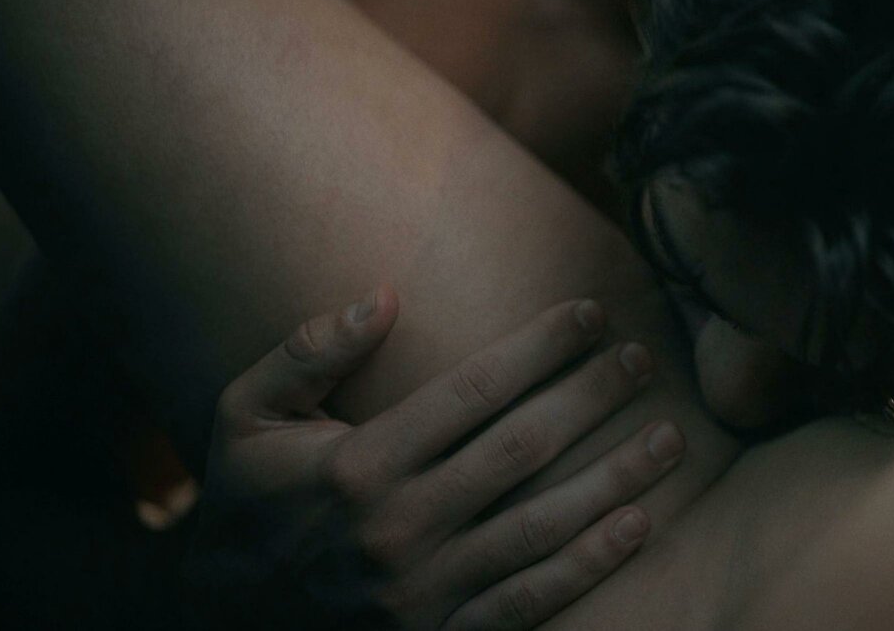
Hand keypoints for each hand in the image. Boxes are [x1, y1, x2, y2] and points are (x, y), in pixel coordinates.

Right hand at [182, 287, 685, 629]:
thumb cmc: (248, 503)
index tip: (592, 312)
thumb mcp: (246, 419)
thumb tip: (385, 296)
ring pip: (540, 526)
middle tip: (643, 359)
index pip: (473, 391)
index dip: (541, 346)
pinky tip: (638, 524)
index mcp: (356, 467)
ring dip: (615, 478)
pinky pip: (528, 602)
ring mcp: (421, 592)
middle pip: (522, 450)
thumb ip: (308, 352)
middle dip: (592, 398)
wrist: (223, 620)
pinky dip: (588, 566)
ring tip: (670, 437)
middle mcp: (395, 529)